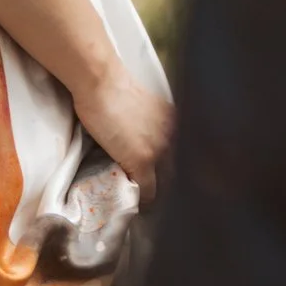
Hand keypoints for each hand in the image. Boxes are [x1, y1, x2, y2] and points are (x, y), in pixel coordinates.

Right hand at [76, 65, 173, 207]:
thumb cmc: (113, 88)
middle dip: (170, 184)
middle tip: (158, 195)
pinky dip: (143, 199)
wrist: (101, 82)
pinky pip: (148, 190)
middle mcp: (175, 136)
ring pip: (165, 182)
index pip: (184, 156)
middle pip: (178, 170)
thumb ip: (150, 127)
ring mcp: (160, 150)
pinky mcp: (142, 160)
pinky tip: (137, 203)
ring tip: (147, 201)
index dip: (173, 170)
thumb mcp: (143, 108)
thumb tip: (141, 143)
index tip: (166, 179)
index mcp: (176, 123)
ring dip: (156, 193)